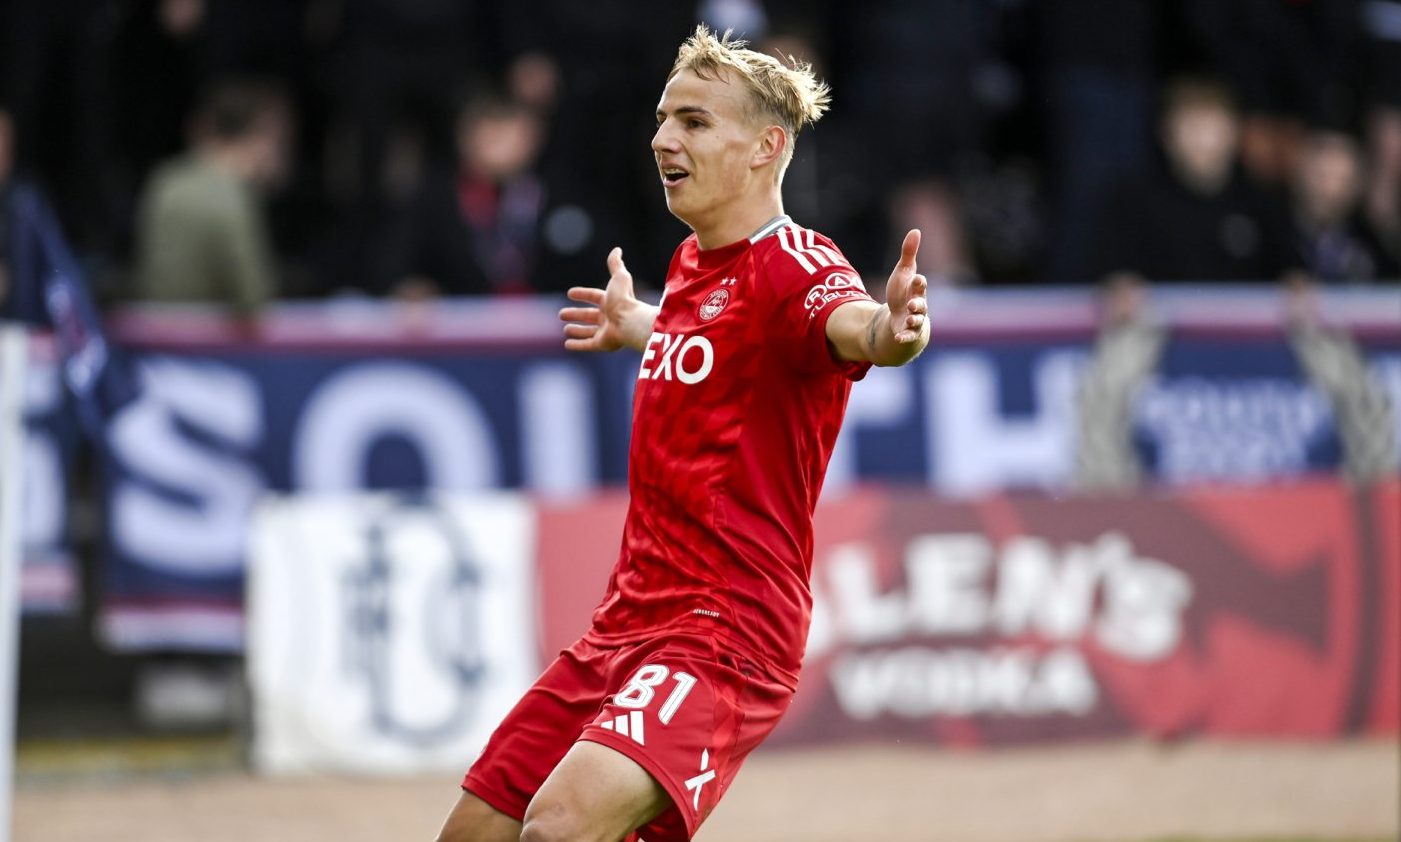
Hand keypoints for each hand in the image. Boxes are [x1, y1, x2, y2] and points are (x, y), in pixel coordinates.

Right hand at [559, 247, 653, 352]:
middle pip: (589, 315)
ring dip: (577, 330)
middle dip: (575, 314)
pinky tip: (567, 345)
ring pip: (588, 331)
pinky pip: (587, 345)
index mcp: (610, 301)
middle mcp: (608, 317)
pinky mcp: (602, 344)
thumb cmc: (624, 299)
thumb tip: (617, 249)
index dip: (582, 294)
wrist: (630, 321)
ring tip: (565, 330)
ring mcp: (605, 331)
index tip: (570, 293)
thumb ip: (616, 264)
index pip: (594, 296)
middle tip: (561, 314)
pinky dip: (577, 345)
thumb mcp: (619, 277)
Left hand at [884, 229, 928, 343]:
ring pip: (917, 321)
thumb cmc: (904, 291)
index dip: (919, 282)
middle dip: (918, 304)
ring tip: (909, 318)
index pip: (920, 285)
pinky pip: (908, 336)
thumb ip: (909, 253)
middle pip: (921, 304)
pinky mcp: (907, 333)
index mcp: (917, 290)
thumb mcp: (903, 272)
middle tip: (913, 303)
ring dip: (914, 320)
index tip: (917, 278)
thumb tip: (915, 230)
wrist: (902, 315)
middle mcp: (918, 305)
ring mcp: (914, 320)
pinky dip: (904, 337)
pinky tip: (897, 338)